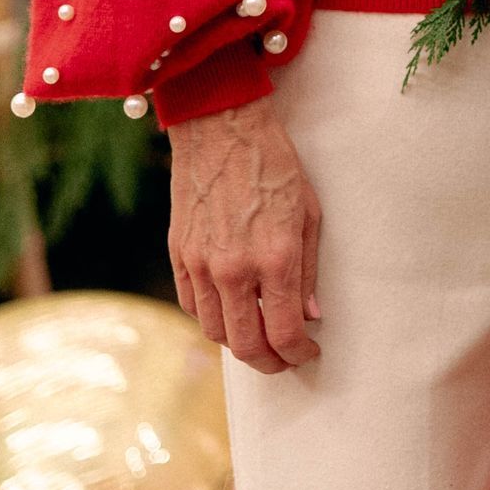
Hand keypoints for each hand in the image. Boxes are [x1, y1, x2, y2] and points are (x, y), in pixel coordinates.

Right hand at [167, 103, 321, 374]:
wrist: (222, 127)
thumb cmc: (274, 163)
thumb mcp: (308, 212)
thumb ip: (308, 270)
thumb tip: (310, 316)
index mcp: (275, 257)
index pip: (285, 333)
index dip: (299, 354)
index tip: (308, 353)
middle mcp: (235, 268)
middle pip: (247, 345)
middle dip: (270, 362)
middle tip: (284, 359)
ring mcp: (201, 264)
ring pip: (216, 332)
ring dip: (240, 343)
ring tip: (259, 335)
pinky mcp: (178, 254)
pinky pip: (192, 306)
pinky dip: (212, 317)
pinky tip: (230, 309)